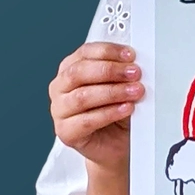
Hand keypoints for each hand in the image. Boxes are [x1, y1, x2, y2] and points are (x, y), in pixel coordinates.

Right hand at [49, 42, 144, 169]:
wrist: (118, 143)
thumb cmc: (117, 111)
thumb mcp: (121, 86)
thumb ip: (123, 72)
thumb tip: (134, 63)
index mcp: (70, 69)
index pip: (84, 53)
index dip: (108, 51)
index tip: (130, 55)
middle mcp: (61, 88)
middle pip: (79, 73)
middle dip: (110, 70)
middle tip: (134, 73)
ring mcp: (60, 110)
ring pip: (82, 97)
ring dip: (113, 92)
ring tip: (135, 92)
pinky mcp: (66, 132)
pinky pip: (86, 121)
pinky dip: (109, 113)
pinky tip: (126, 109)